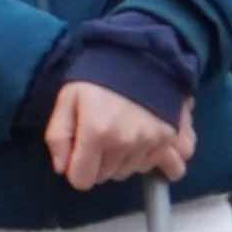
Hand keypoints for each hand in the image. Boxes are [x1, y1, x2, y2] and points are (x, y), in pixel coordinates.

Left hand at [44, 81, 193, 190]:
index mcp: (96, 134)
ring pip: (131, 171)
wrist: (141, 51)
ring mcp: (152, 142)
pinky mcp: (172, 137)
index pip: (82, 180)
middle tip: (101, 134)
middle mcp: (125, 144)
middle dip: (99, 161)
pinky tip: (150, 149)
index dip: (77, 168)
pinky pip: (171, 166)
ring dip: (125, 159)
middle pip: (106, 176)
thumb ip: (58, 135)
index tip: (79, 154)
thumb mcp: (67, 98)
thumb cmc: (98, 74)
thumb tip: (63, 169)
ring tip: (123, 131)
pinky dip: (159, 160)